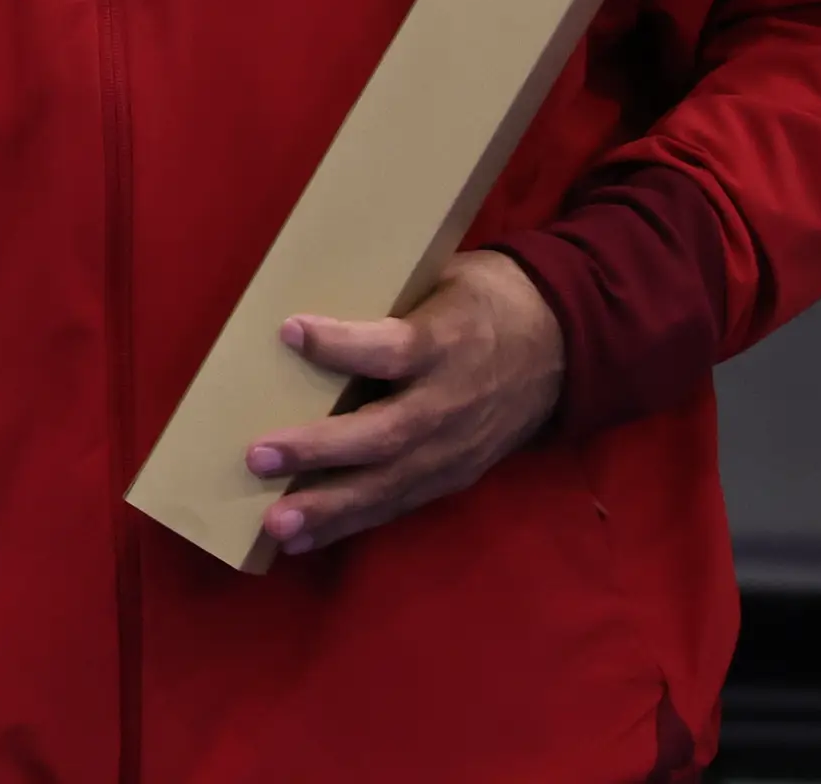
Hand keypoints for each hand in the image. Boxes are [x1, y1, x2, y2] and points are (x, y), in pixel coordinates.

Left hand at [247, 249, 563, 557]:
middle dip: (320, 450)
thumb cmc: (481, 302)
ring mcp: (453, 449)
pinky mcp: (453, 477)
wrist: (562, 345)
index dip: (340, 344)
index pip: (391, 348)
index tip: (288, 330)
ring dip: (328, 508)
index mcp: (447, 344)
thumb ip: (386, 302)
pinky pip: (397, 504)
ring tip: (276, 524)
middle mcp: (450, 403)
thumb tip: (303, 305)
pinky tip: (303, 538)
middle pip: (384, 433)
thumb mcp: (442, 282)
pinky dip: (349, 524)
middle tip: (258, 456)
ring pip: (388, 484)